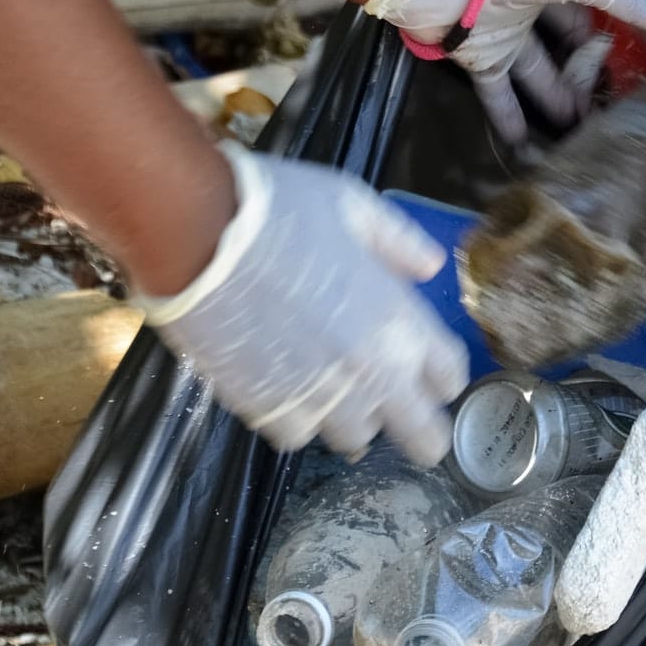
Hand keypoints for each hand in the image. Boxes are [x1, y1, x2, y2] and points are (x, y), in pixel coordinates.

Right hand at [138, 145, 468, 462]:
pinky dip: (297, 419)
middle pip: (420, 434)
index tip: (434, 376)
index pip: (449, 375)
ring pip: (356, 439)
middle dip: (421, 430)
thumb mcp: (354, 206)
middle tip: (409, 422)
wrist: (196, 232)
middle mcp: (368, 369)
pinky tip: (289, 390)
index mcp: (399, 319)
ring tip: (338, 394)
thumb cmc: (279, 208)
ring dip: (353, 419)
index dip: (444, 378)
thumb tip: (431, 268)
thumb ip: (400, 243)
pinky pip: (297, 437)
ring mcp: (317, 395)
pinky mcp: (265, 409)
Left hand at [367, 0, 645, 142]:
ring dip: (562, 102)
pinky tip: (530, 148)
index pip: (609, 4)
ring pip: (543, 72)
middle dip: (595, 75)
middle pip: (576, 44)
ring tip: (588, 137)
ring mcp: (511, 29)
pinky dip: (513, 118)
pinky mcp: (480, 54)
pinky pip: (502, 91)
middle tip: (622, 113)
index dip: (629, 33)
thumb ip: (638, 1)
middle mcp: (541, 0)